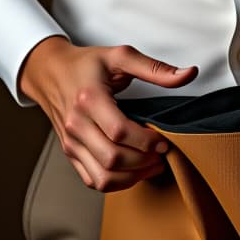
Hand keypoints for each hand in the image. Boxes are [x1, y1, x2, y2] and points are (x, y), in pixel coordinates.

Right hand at [19, 36, 197, 191]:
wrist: (51, 72)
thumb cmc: (87, 64)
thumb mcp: (121, 56)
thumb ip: (155, 68)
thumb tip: (188, 75)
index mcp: (89, 99)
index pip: (119, 132)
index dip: (147, 141)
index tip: (164, 140)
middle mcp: (76, 125)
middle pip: (112, 158)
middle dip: (143, 161)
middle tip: (161, 154)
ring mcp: (71, 142)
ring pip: (102, 177)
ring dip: (132, 177)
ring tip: (151, 165)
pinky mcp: (70, 153)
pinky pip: (93, 180)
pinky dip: (116, 183)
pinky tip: (133, 170)